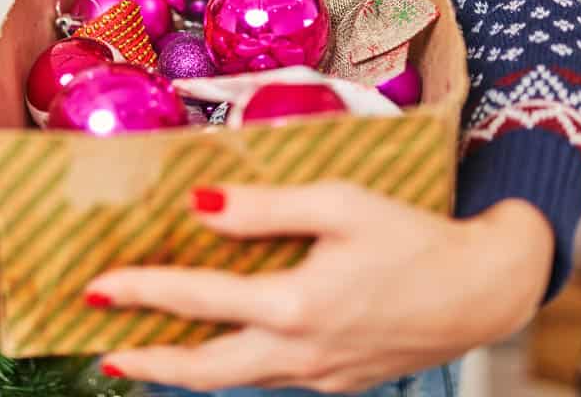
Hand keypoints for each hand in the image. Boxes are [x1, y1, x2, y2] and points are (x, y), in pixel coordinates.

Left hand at [85, 184, 553, 393]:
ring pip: (235, 382)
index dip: (141, 291)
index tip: (96, 285)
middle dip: (146, 358)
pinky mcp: (339, 383)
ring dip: (183, 368)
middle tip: (100, 345)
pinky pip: (271, 379)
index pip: (198, 299)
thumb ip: (267, 206)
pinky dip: (233, 367)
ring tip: (144, 353)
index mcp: (296, 305)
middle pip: (203, 369)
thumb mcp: (342, 203)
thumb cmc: (414, 237)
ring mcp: (319, 376)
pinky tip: (226, 347)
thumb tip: (199, 206)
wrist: (484, 291)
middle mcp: (300, 352)